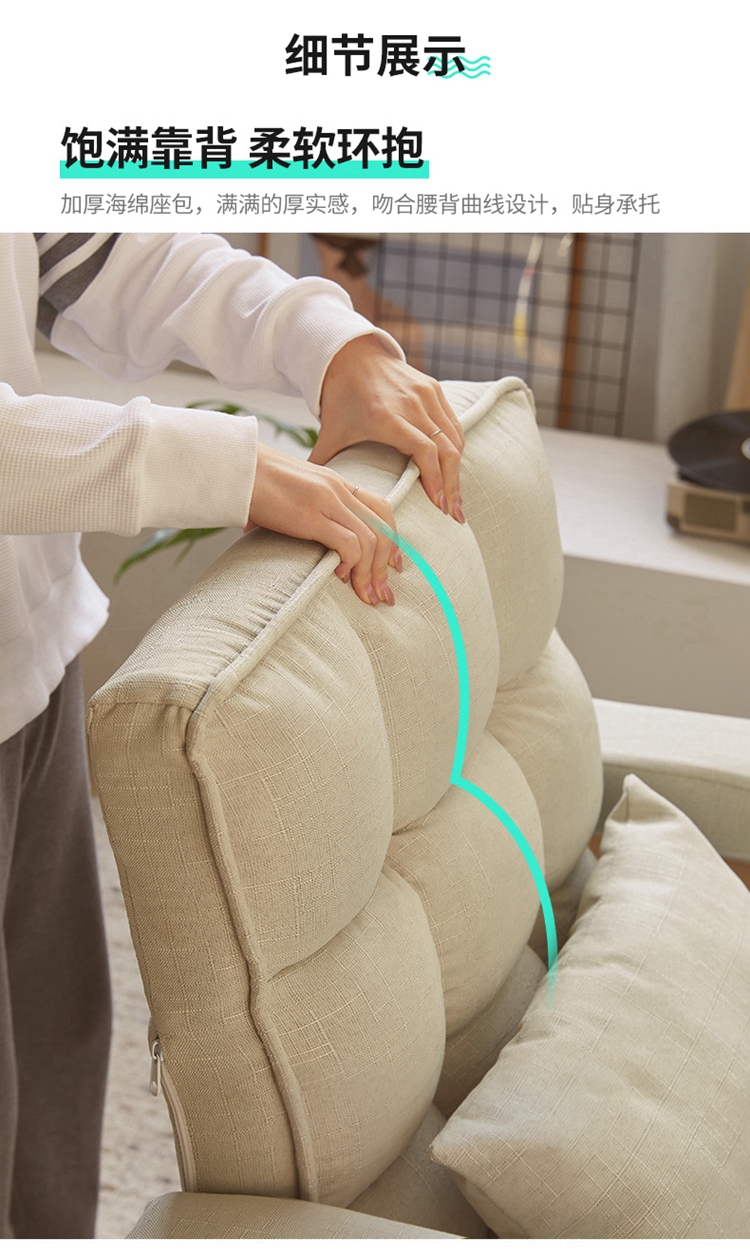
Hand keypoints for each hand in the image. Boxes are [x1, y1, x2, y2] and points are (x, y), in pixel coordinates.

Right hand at [246, 444, 402, 606]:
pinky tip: (340, 577)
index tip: (392, 567)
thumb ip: (302, 510)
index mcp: (335, 482)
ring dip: (370, 573)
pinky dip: (352, 564)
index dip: (391, 540)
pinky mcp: (311, 516)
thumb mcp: (288, 492)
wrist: (232, 467)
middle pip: (383, 528)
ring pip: (371, 540)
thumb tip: (290, 536)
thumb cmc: (251, 483)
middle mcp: (337, 489)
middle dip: (386, 565)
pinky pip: (349, 544)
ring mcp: (327, 501)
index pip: (381, 509)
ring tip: (365, 596)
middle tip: (384, 594)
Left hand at [313, 334, 465, 522]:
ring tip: (455, 499)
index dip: (436, 481)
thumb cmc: (340, 399)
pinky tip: (453, 472)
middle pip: (446, 449)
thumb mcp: (330, 433)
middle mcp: (410, 403)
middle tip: (454, 515)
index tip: (438, 508)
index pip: (425, 450)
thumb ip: (323, 465)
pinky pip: (453, 424)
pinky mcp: (433, 388)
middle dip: (452, 485)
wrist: (350, 355)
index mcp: (385, 416)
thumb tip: (309, 501)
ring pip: (454, 438)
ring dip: (457, 471)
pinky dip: (456, 449)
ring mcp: (425, 393)